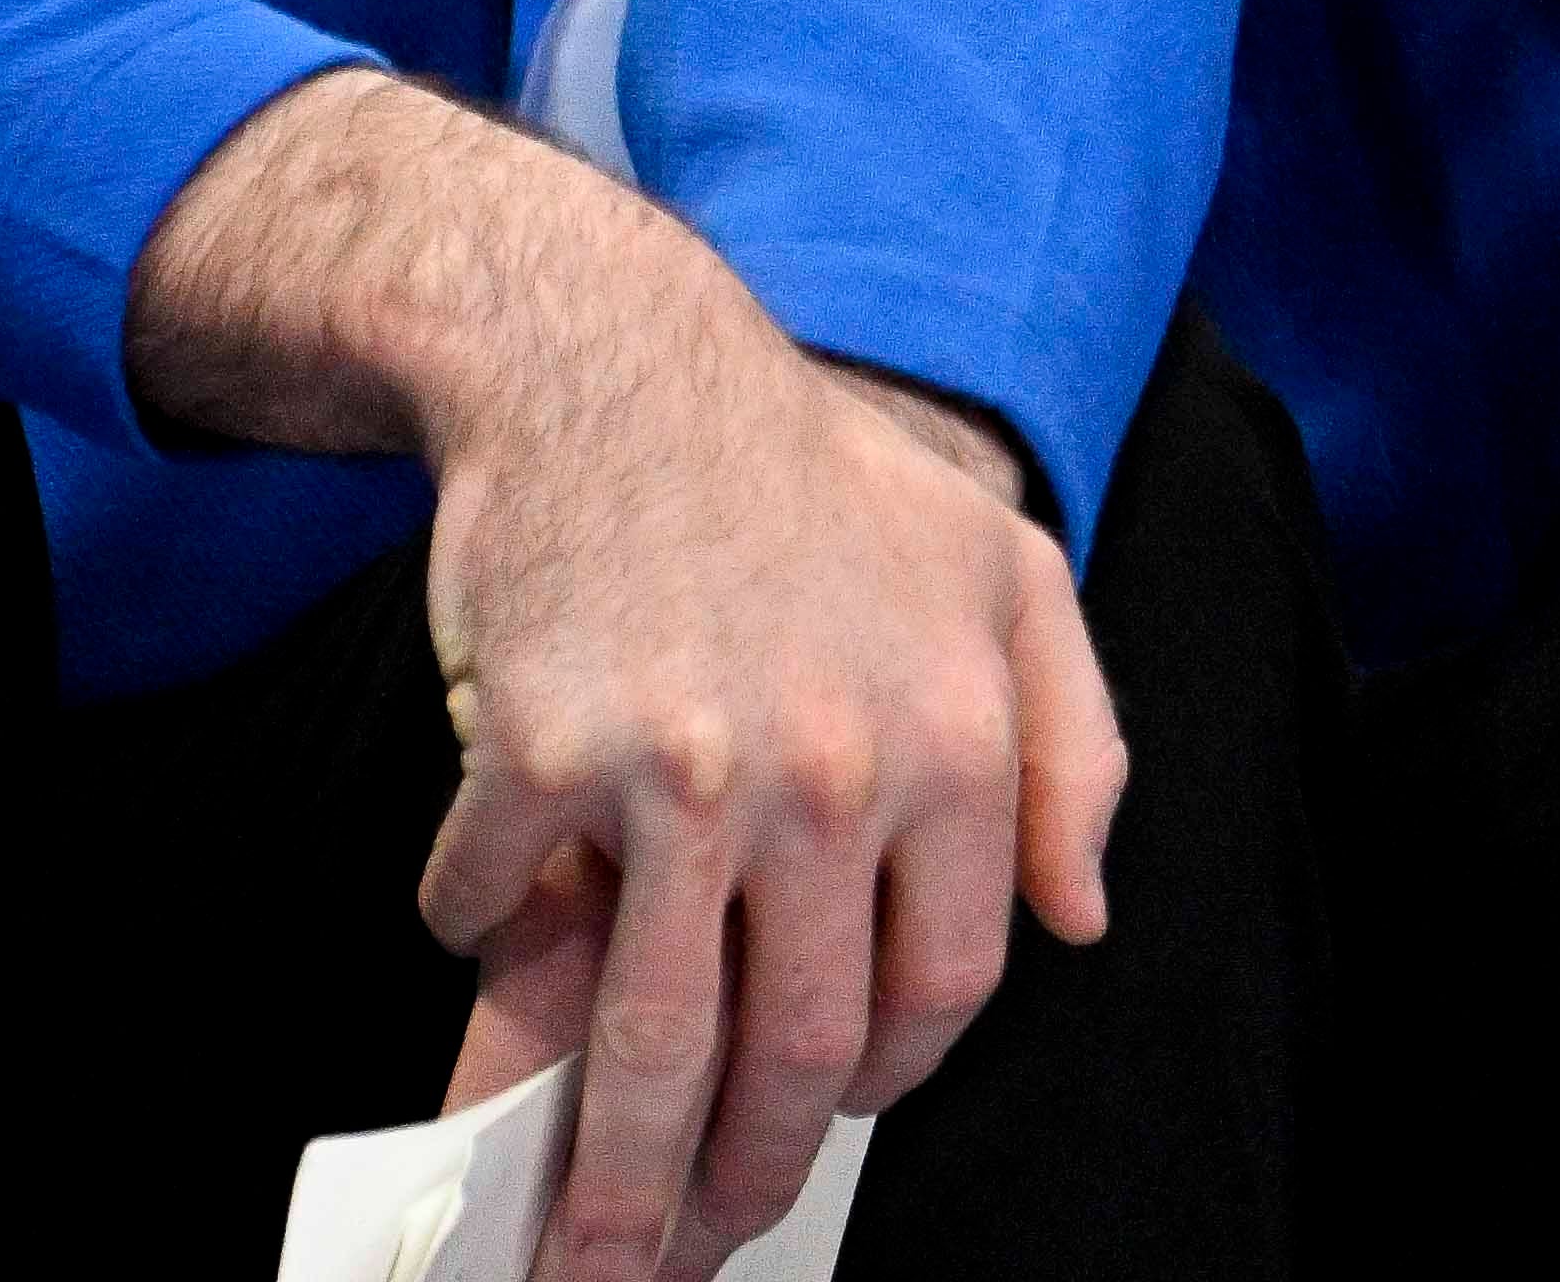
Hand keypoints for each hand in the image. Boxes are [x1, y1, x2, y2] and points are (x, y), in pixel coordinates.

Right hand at [131, 79, 1116, 1281]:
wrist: (620, 365)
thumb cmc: (813, 474)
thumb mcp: (1004, 574)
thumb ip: (1071, 746)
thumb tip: (1080, 919)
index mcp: (954, 743)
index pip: (941, 986)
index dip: (882, 1082)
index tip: (824, 1126)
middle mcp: (833, 771)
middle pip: (795, 1049)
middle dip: (739, 1183)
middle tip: (690, 1260)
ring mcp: (684, 769)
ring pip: (652, 1037)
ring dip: (609, 1176)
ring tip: (576, 1260)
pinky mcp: (543, 753)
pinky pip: (499, 908)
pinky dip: (479, 945)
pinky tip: (481, 941)